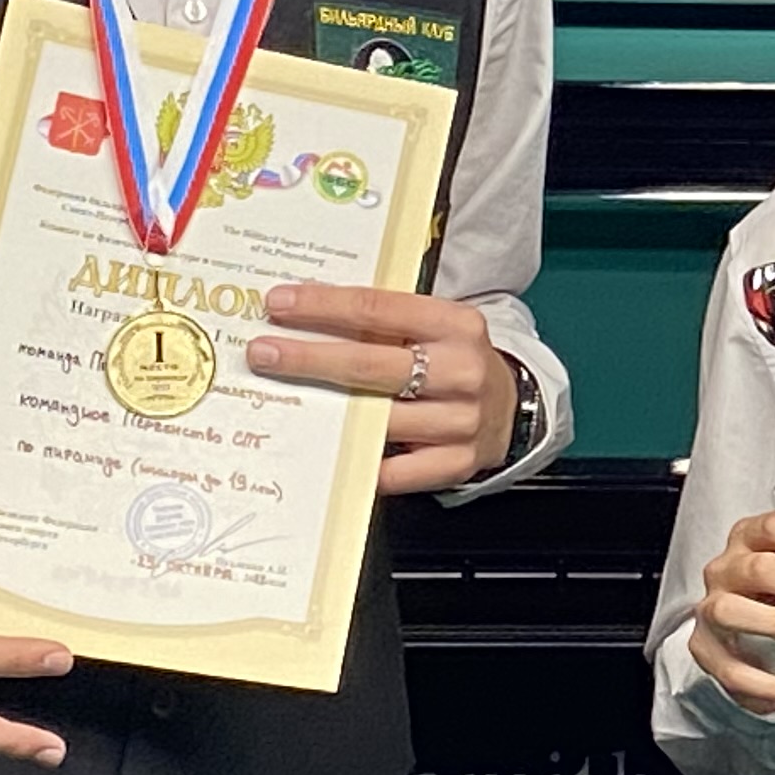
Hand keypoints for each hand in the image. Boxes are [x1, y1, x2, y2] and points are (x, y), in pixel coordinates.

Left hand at [250, 284, 518, 493]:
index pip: (379, 309)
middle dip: (309, 358)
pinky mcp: (457, 463)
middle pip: (371, 365)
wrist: (511, 408)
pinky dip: (359, 463)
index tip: (279, 303)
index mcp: (457, 326)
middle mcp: (463, 371)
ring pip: (379, 419)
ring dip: (326, 412)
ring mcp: (462, 421)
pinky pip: (395, 471)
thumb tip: (306, 312)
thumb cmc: (454, 361)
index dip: (323, 306)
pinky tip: (327, 451)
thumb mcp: (435, 328)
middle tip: (263, 352)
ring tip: (285, 399)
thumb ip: (386, 322)